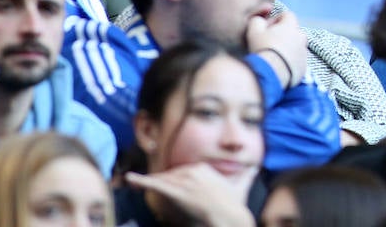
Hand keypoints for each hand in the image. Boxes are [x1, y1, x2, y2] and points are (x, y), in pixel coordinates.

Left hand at [125, 165, 256, 226]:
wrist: (230, 218)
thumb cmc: (235, 205)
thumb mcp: (242, 186)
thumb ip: (247, 175)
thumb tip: (255, 167)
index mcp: (204, 168)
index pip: (182, 172)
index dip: (173, 180)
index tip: (167, 185)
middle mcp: (193, 171)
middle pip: (170, 176)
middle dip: (160, 183)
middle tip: (146, 186)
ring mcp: (185, 181)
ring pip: (163, 181)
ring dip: (148, 183)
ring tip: (133, 182)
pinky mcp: (177, 192)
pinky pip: (156, 184)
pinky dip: (141, 180)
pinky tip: (130, 179)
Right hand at [247, 11, 308, 86]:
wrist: (271, 73)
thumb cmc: (262, 49)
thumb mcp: (254, 31)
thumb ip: (257, 20)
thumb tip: (260, 20)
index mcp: (291, 26)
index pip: (287, 15)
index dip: (276, 19)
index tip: (267, 28)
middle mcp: (301, 37)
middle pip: (293, 31)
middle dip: (283, 34)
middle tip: (269, 43)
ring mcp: (304, 52)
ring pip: (296, 46)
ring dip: (288, 48)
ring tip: (274, 56)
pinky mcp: (304, 66)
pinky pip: (298, 60)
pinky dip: (291, 61)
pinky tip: (279, 66)